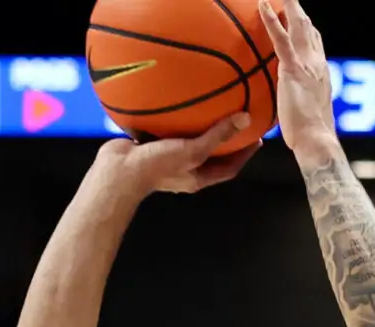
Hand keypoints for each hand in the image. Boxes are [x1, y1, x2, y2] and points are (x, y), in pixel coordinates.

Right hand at [94, 114, 260, 197]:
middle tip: (237, 119)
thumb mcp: (192, 151)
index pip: (229, 168)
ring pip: (188, 141)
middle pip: (211, 154)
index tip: (256, 138)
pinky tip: (177, 101)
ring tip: (210, 106)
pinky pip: (166, 130)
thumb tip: (245, 118)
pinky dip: (173, 118)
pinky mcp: (150, 146)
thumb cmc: (157, 166)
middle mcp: (184, 169)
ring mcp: (166, 158)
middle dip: (224, 140)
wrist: (117, 171)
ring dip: (198, 127)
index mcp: (197, 177)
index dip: (244, 154)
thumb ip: (217, 135)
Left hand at [259, 0, 338, 158]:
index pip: (314, 44)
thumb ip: (296, 101)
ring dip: (289, 6)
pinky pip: (281, 40)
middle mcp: (317, 63)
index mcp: (320, 73)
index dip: (307, 29)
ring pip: (298, 26)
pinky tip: (263, 6)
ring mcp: (307, 64)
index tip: (301, 18)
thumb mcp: (303, 112)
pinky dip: (272, 21)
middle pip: (308, 29)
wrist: (316, 139)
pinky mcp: (293, 70)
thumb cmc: (309, 134)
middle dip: (299, 12)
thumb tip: (287, 104)